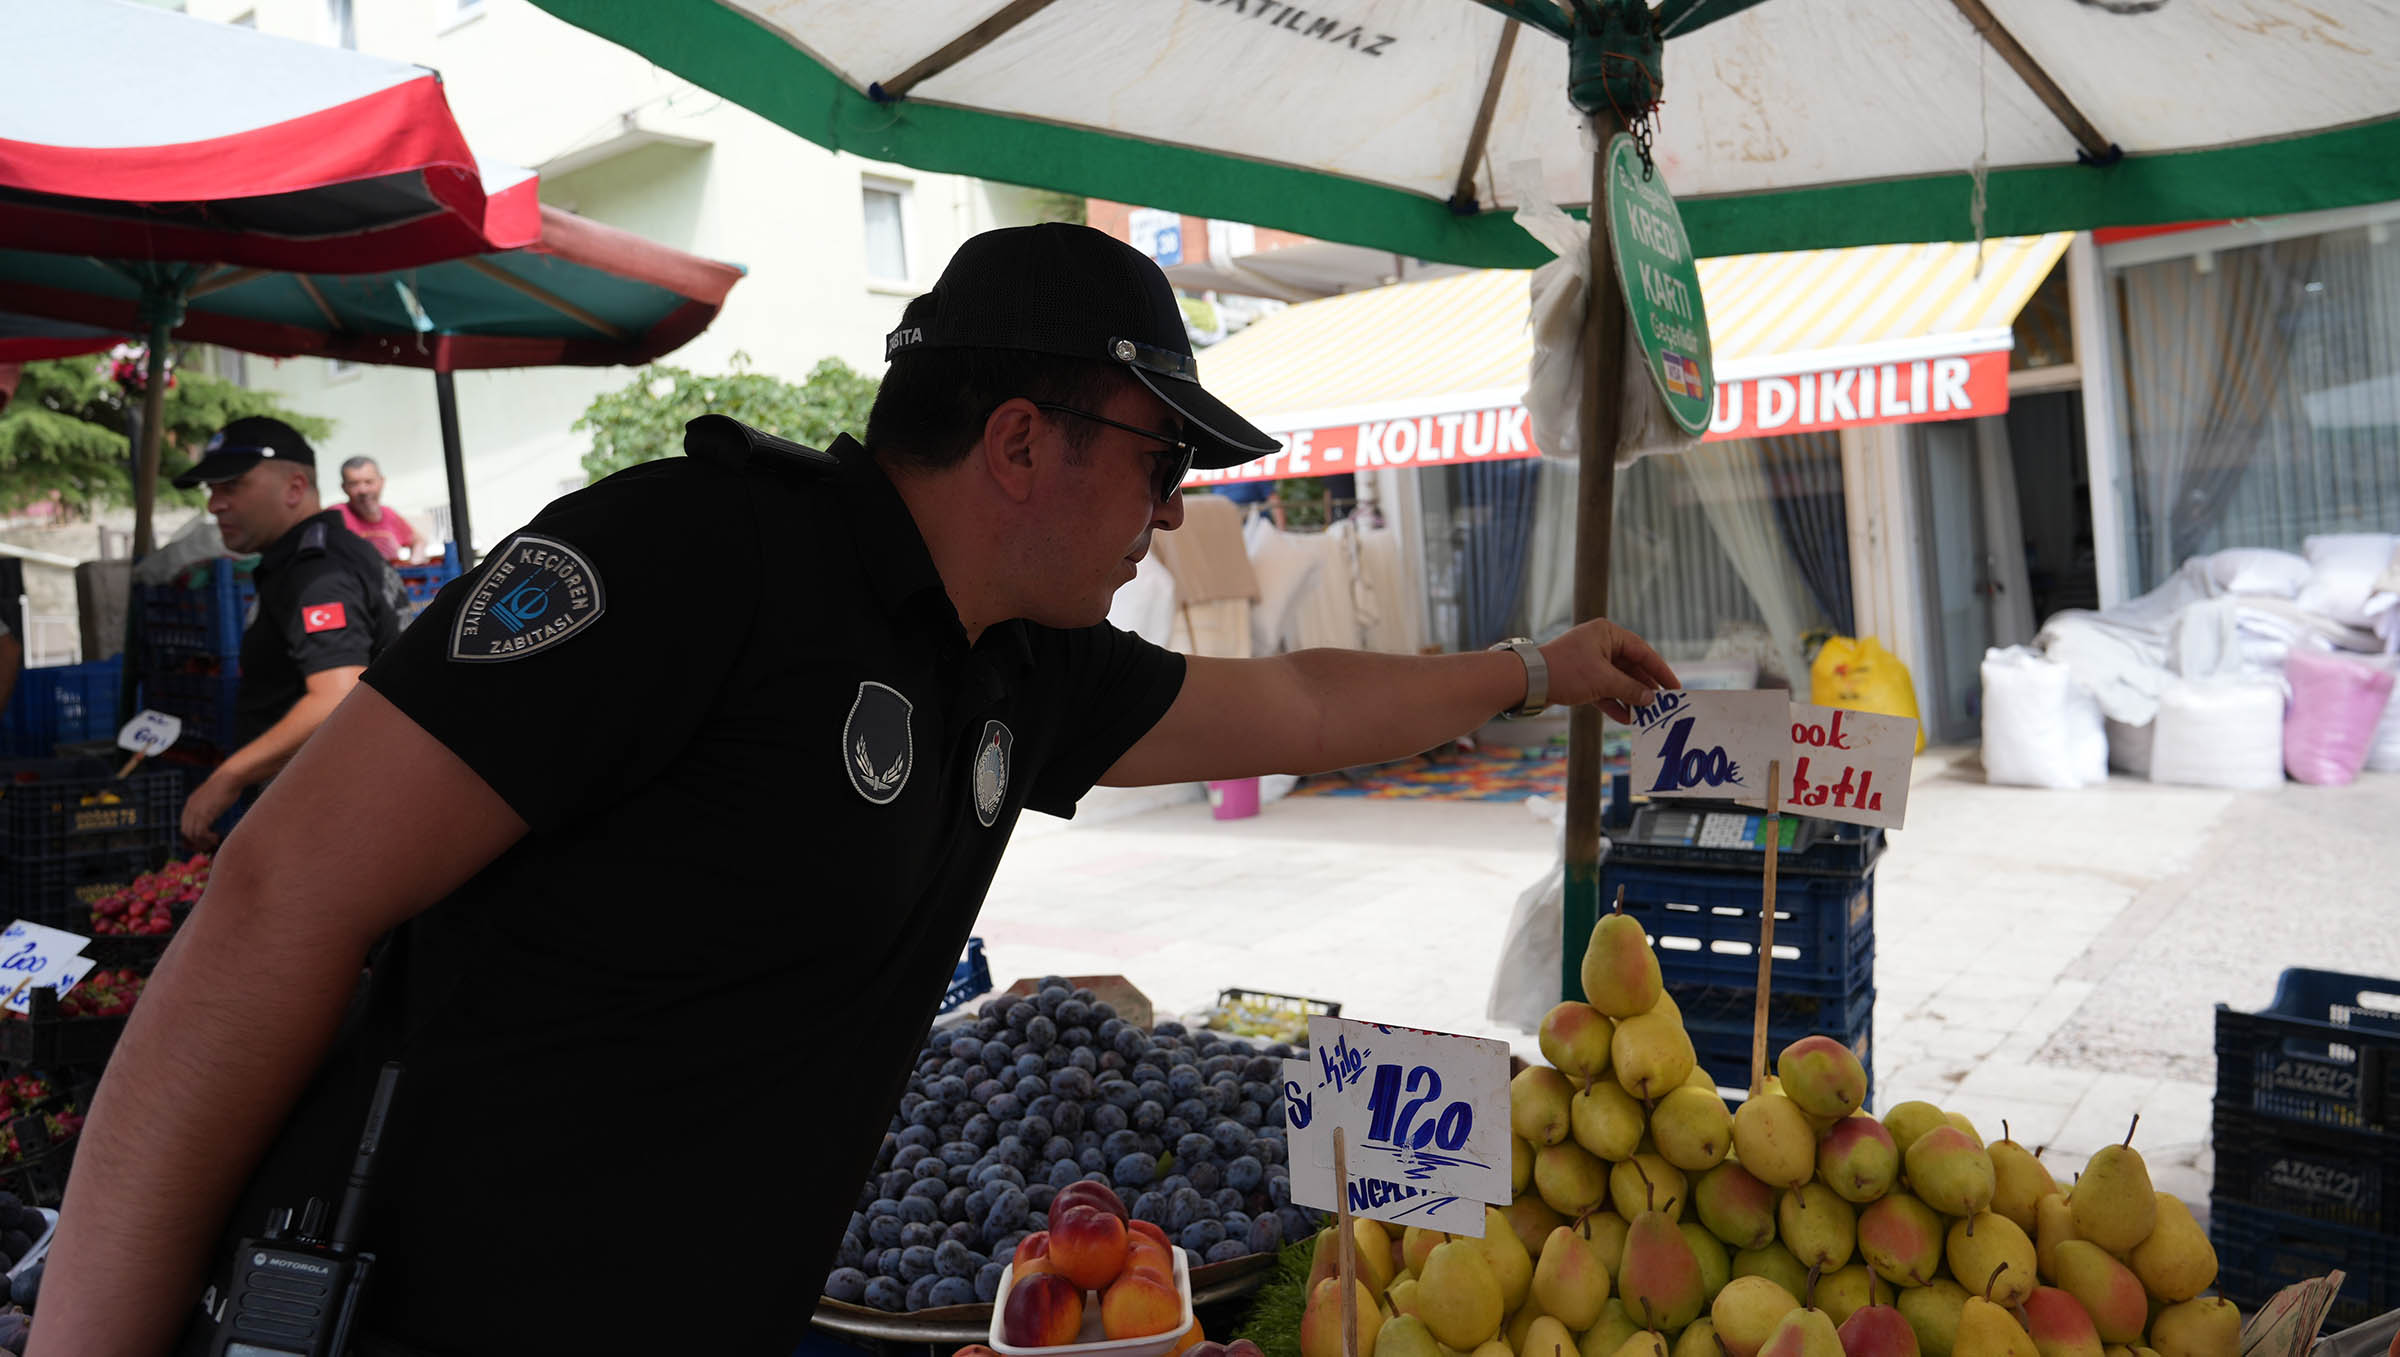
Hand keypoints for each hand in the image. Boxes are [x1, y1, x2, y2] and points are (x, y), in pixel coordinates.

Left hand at [180, 771, 238, 848]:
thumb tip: (211, 815)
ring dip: (202, 841)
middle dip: (196, 842)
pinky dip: (207, 838)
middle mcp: (190, 809)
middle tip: (207, 845)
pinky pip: (201, 833)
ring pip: (192, 834)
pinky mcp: (204, 814)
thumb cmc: (226, 786)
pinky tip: (216, 837)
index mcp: (190, 804)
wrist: (229, 778)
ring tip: (214, 841)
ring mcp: (196, 811)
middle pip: (186, 831)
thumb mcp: (211, 797)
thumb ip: (207, 806)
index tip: (202, 841)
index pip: (184, 825)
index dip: (191, 836)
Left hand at [1539, 619, 1680, 723]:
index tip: (1674, 687)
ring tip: (1646, 715)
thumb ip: (1630, 689)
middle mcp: (1599, 643)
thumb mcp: (1603, 680)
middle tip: (1662, 704)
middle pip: (1631, 666)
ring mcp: (1589, 661)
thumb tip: (1651, 699)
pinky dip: (1614, 702)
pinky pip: (1603, 690)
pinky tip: (1626, 718)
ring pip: (1617, 680)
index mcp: (1607, 633)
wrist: (1528, 682)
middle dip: (1644, 687)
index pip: (1642, 651)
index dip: (1660, 670)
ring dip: (1630, 697)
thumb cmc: (1566, 671)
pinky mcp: (1580, 677)